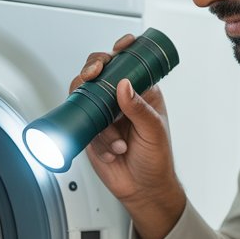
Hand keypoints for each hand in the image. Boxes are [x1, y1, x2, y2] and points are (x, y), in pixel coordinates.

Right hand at [71, 34, 185, 238]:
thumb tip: (125, 85)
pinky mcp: (90, 131)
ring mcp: (103, 114)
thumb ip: (140, 109)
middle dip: (93, 70)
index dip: (121, 51)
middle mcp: (120, 100)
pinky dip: (97, 141)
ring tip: (117, 142)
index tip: (118, 49)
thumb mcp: (154, 131)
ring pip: (86, 98)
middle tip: (92, 75)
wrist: (143, 190)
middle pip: (99, 72)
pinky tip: (112, 152)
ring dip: (100, 122)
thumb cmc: (156, 160)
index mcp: (141, 93)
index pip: (129, 64)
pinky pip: (83, 126)